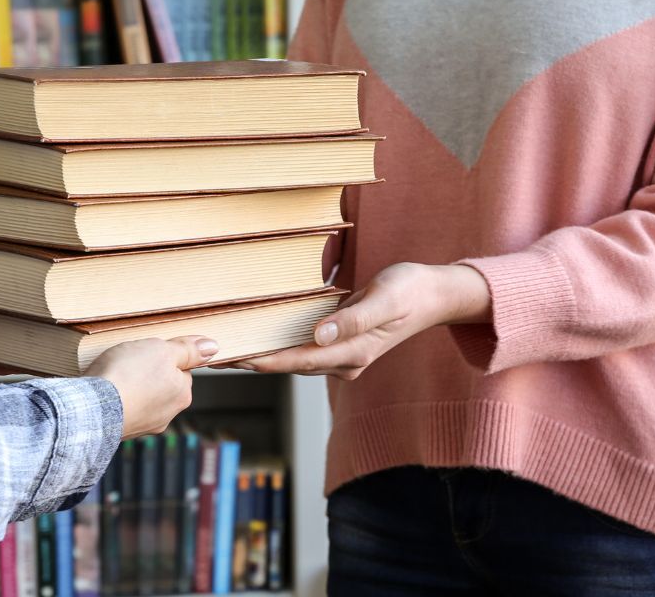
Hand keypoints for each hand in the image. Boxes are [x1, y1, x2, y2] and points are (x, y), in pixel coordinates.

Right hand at [87, 337, 219, 438]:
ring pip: (141, 396)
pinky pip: (122, 408)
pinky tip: (105, 391)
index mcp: (182, 394)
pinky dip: (116, 399)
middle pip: (161, 383)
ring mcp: (143, 425)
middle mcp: (167, 414)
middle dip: (147, 372)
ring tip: (114, 375)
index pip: (180, 369)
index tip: (147, 351)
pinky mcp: (121, 430)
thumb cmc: (128, 376)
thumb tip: (212, 347)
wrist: (92, 407)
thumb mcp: (162, 350)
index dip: (164, 355)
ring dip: (130, 386)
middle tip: (129, 361)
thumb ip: (188, 349)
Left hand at [234, 263, 490, 378]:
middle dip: (256, 360)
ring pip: (296, 358)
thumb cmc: (411, 291)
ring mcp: (344, 356)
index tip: (237, 358)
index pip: (300, 360)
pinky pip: (304, 348)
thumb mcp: (385, 299)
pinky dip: (281, 344)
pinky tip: (261, 335)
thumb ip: (353, 320)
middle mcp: (346, 361)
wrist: (436, 295)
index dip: (266, 360)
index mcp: (354, 353)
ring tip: (231, 346)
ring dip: (265, 354)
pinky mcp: (342, 345)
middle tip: (218, 355)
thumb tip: (319, 336)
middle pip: (291, 364)